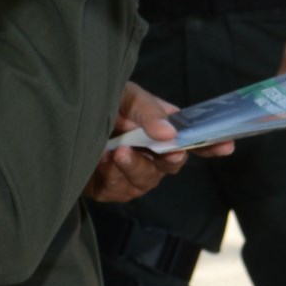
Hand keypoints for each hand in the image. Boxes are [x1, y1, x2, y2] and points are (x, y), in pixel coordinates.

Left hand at [87, 84, 228, 202]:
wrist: (59, 119)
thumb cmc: (100, 103)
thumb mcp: (125, 96)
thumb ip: (148, 112)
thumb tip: (170, 133)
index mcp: (161, 129)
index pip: (192, 140)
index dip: (211, 145)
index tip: (226, 145)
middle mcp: (151, 155)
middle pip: (172, 165)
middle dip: (167, 158)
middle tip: (162, 150)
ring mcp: (131, 175)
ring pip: (146, 180)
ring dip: (134, 167)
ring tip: (117, 151)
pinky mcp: (109, 189)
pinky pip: (118, 189)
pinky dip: (110, 174)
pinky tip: (99, 160)